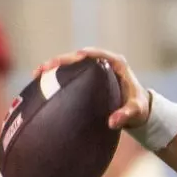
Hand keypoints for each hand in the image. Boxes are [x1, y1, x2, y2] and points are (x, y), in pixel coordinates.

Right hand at [33, 48, 149, 129]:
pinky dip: (56, 77)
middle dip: (60, 61)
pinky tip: (40, 84)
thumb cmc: (139, 109)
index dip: (78, 56)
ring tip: (36, 74)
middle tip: (44, 69)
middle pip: (79, 57)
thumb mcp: (136, 112)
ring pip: (71, 64)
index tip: (64, 61)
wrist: (140, 112)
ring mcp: (94, 70)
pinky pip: (70, 74)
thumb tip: (113, 122)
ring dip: (54, 68)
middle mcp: (104, 63)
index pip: (96, 54)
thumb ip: (126, 115)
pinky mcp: (88, 78)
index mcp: (117, 63)